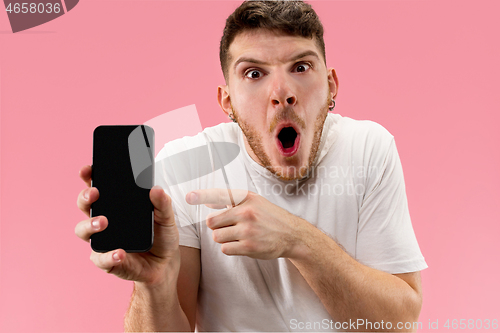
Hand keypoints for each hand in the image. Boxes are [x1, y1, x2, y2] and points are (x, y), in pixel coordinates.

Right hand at [75, 165, 179, 286]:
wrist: (165, 264)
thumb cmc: (161, 237)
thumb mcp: (166, 218)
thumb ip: (163, 204)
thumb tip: (156, 189)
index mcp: (116, 206)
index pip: (98, 188)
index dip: (89, 177)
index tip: (88, 169)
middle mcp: (104, 221)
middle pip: (85, 205)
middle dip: (85, 197)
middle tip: (95, 193)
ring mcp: (103, 241)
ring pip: (83, 231)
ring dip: (89, 224)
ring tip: (102, 222)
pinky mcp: (108, 261)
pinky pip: (101, 258)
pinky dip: (109, 256)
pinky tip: (119, 252)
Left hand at [186, 189, 307, 259]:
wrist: (292, 234)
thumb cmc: (270, 217)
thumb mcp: (254, 202)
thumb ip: (231, 201)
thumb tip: (208, 202)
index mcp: (246, 198)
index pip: (220, 195)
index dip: (202, 196)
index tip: (189, 197)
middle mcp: (246, 212)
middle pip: (212, 221)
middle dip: (216, 226)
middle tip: (229, 226)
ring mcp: (247, 230)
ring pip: (217, 236)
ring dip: (223, 238)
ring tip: (238, 235)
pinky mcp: (248, 247)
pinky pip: (225, 249)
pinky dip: (230, 248)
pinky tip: (242, 244)